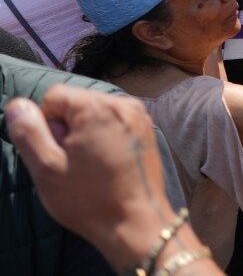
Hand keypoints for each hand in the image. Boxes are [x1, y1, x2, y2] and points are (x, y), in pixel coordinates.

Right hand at [6, 85, 181, 264]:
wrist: (135, 223)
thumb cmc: (89, 199)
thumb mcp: (46, 168)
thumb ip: (28, 132)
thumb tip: (18, 105)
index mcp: (98, 107)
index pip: (53, 96)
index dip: (47, 125)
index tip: (58, 152)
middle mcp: (123, 104)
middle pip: (76, 103)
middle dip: (66, 129)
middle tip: (73, 163)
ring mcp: (138, 116)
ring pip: (93, 115)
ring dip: (84, 135)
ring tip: (89, 166)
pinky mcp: (145, 130)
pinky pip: (112, 123)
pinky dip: (103, 139)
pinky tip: (105, 165)